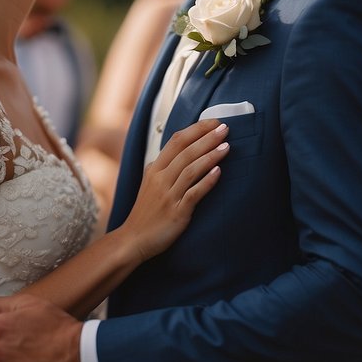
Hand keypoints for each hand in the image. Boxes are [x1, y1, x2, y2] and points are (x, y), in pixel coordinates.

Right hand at [119, 118, 229, 259]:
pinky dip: (206, 182)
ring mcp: (168, 195)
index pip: (176, 141)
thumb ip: (162, 168)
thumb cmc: (146, 212)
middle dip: (207, 138)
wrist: (134, 239)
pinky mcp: (176, 212)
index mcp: (154, 169)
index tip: (213, 122)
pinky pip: (193, 194)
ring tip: (227, 146)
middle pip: (185, 152)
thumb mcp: (149, 184)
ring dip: (210, 156)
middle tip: (225, 128)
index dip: (196, 129)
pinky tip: (219, 172)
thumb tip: (177, 152)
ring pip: (190, 170)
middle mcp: (160, 179)